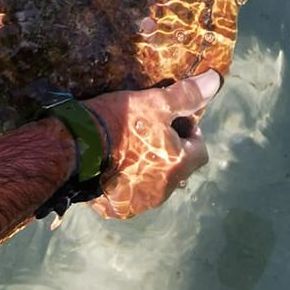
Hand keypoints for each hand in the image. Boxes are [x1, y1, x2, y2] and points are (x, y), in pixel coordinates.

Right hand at [84, 69, 220, 219]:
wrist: (74, 146)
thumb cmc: (119, 122)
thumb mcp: (154, 102)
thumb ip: (186, 96)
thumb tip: (215, 81)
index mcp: (177, 166)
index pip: (200, 150)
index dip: (191, 132)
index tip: (174, 119)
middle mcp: (163, 191)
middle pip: (178, 168)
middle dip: (171, 151)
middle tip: (150, 130)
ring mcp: (140, 203)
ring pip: (156, 183)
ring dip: (151, 168)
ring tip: (130, 146)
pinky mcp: (117, 208)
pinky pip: (132, 194)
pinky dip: (128, 180)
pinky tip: (114, 164)